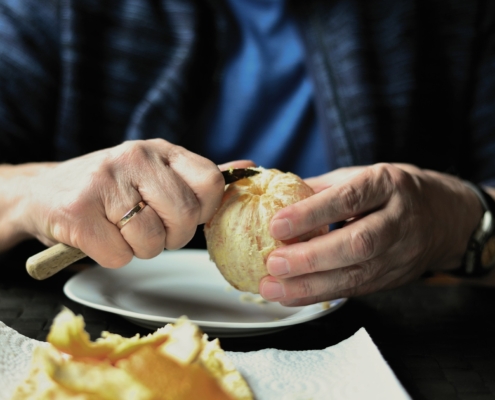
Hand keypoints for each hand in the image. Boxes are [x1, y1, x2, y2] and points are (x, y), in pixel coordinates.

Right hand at [17, 139, 226, 267]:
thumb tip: (249, 167)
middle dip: (171, 236)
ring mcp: (104, 181)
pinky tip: (99, 236)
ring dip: (139, 249)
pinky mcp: (77, 210)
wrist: (44, 193)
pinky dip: (112, 256)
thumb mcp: (156, 174)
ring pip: (151, 242)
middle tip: (149, 228)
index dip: (201, 210)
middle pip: (184, 217)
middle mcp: (135, 157)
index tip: (180, 214)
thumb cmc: (110, 190)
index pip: (211, 181)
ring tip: (119, 229)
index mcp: (161, 150)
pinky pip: (119, 256)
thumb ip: (200, 177)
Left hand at [259, 163, 482, 305]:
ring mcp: (400, 254)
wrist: (445, 217)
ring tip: (274, 289)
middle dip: (311, 258)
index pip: (348, 199)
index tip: (277, 225)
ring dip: (310, 286)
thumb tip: (277, 197)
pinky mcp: (394, 278)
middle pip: (357, 243)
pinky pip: (355, 290)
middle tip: (274, 263)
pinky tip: (292, 296)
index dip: (311, 214)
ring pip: (357, 275)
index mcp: (387, 184)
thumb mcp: (365, 175)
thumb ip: (324, 187)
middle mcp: (398, 220)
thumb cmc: (395, 192)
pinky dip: (320, 295)